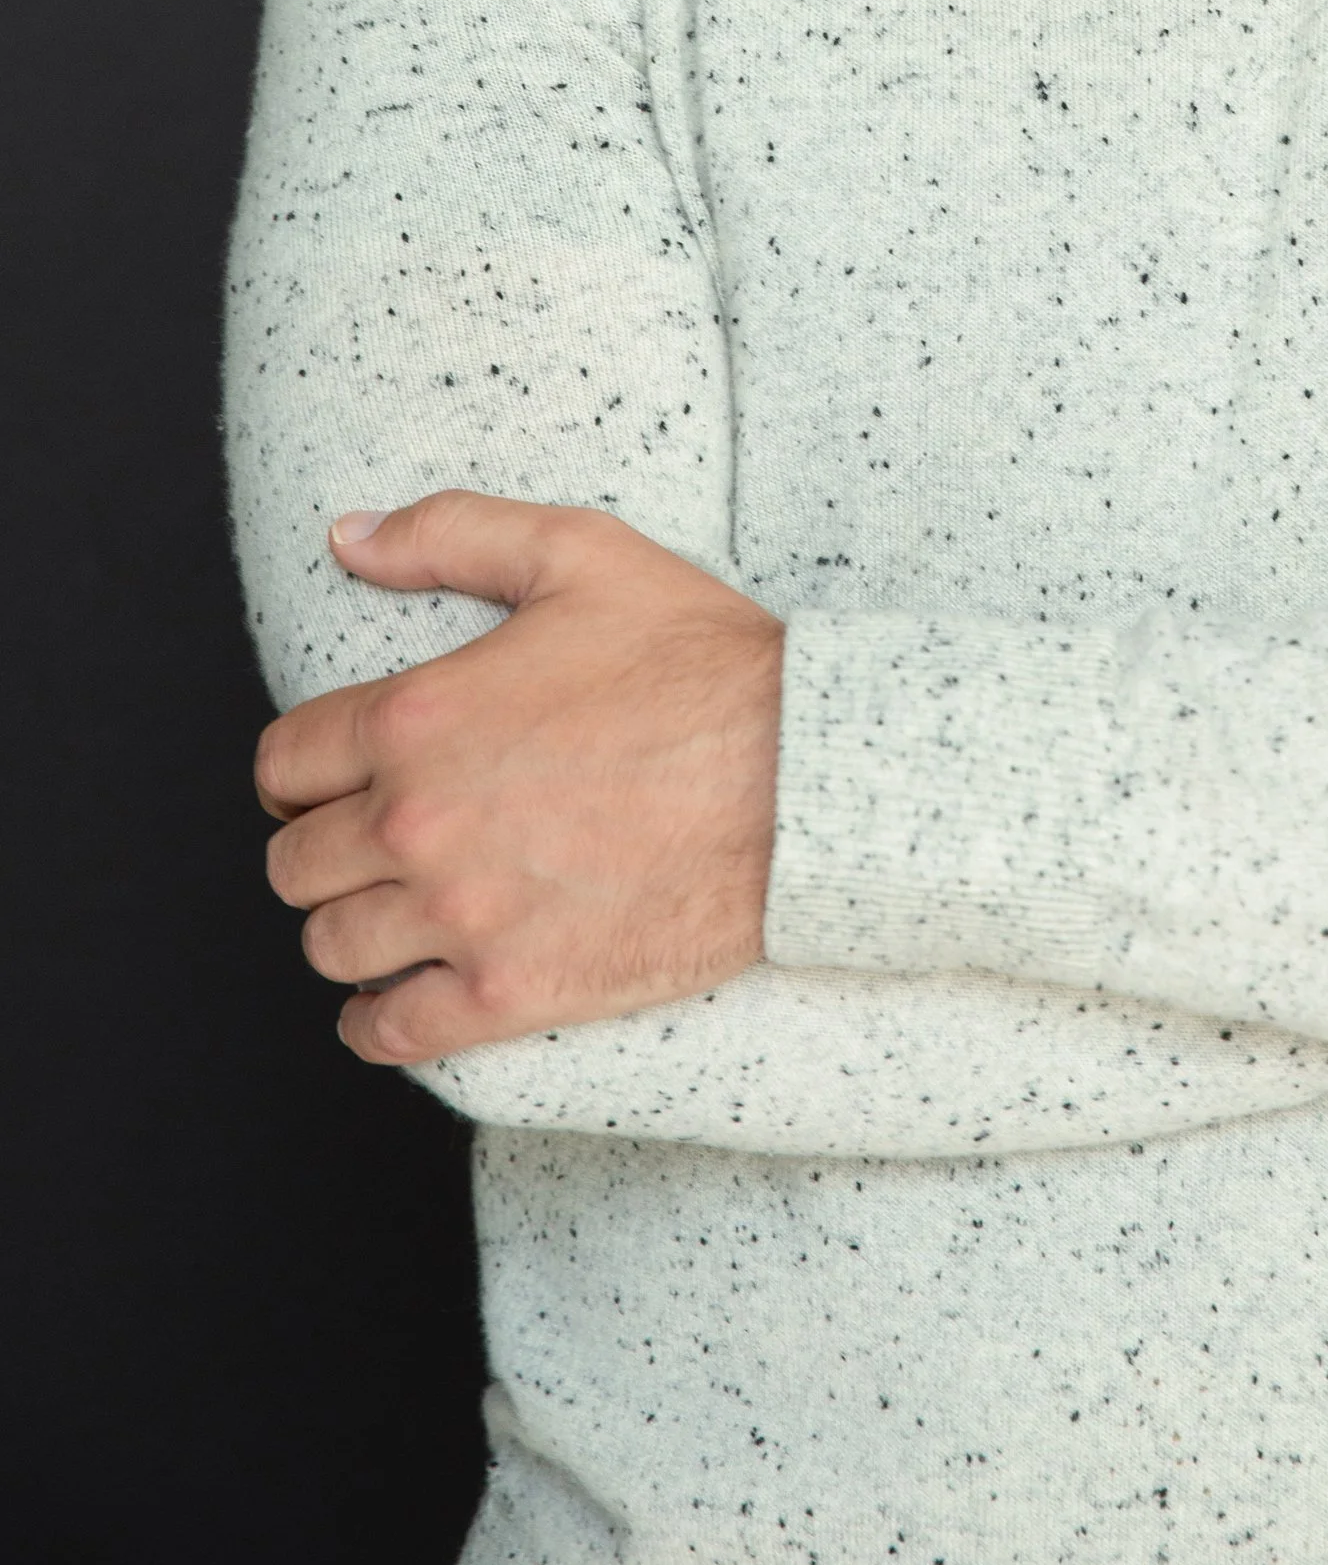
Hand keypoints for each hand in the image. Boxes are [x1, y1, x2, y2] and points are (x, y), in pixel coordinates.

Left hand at [256, 493, 782, 1066]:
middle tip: (368, 842)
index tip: (327, 779)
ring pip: (332, 947)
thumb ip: (450, 532)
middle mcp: (419, 822)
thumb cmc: (700, 660)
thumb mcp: (579, 553)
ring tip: (390, 913)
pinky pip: (391, 1031)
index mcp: (418, 717)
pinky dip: (377, 1020)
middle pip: (293, 864)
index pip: (285, 763)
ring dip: (349, 929)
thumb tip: (349, 535)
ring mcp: (462, 916)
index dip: (300, 770)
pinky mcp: (511, 992)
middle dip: (321, 847)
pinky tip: (397, 998)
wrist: (805, 777)